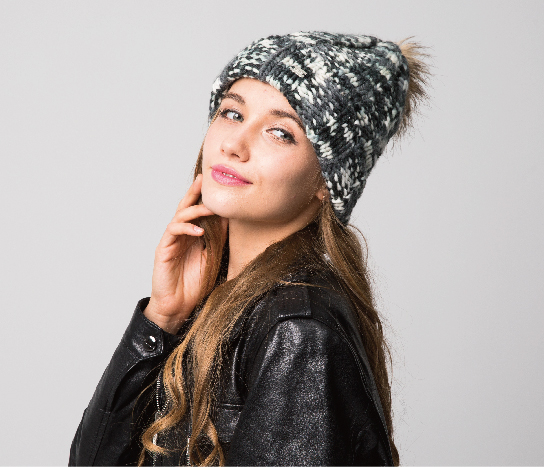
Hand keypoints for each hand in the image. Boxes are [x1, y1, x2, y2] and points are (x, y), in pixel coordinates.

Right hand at [145, 174, 225, 332]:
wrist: (178, 307)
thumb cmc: (195, 285)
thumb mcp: (213, 258)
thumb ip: (218, 240)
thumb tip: (232, 221)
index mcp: (193, 235)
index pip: (200, 212)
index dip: (207, 199)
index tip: (221, 187)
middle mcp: (181, 235)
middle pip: (186, 207)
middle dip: (195, 192)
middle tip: (206, 180)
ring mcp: (171, 240)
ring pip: (180, 215)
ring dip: (195, 209)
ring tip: (209, 207)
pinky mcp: (164, 249)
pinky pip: (173, 231)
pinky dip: (187, 228)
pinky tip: (199, 230)